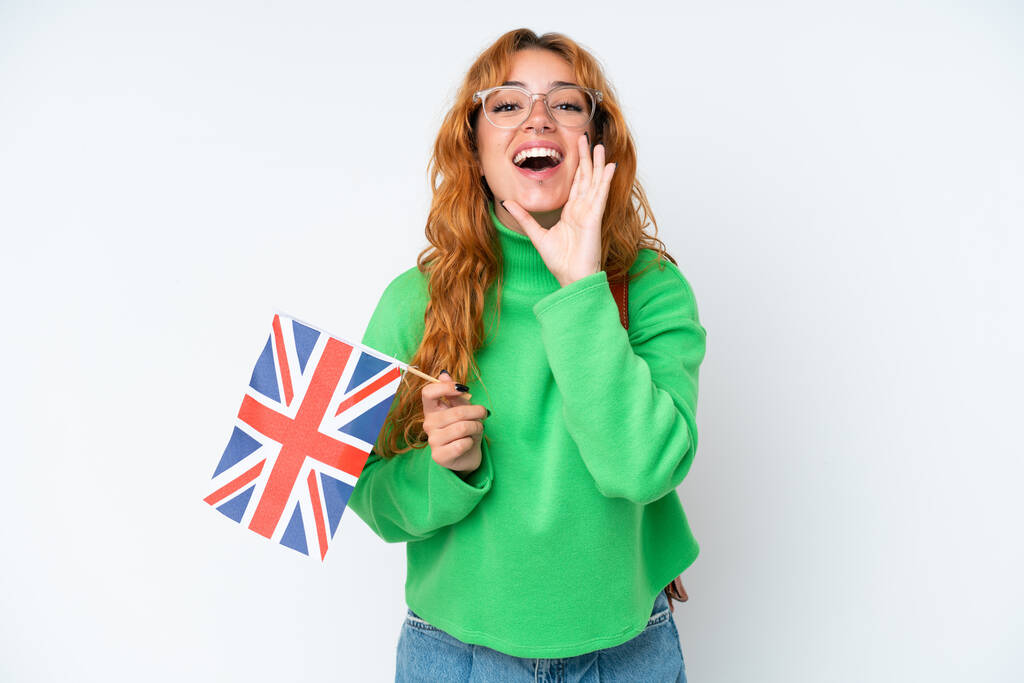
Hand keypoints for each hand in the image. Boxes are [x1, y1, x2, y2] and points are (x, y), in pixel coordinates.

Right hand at [420, 371, 487, 475]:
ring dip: (477, 427)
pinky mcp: (440, 456)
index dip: (446, 387)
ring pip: (462, 427)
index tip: (463, 389)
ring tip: (477, 429)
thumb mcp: (462, 409)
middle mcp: (428, 424)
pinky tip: (469, 443)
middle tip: (484, 414)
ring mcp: (433, 441)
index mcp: (431, 410)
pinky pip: (463, 443)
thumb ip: (455, 394)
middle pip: (456, 412)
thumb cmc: (465, 430)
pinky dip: (472, 442)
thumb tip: (443, 373)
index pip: (428, 392)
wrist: (467, 456)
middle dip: (476, 411)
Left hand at [501, 134, 615, 286]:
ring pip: (595, 182)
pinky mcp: (594, 218)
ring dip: (598, 163)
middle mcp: (582, 209)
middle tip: (585, 137)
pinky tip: (610, 166)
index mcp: (571, 212)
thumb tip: (507, 202)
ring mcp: (589, 212)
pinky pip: (601, 195)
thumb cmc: (559, 261)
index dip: (577, 166)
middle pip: (586, 177)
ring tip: (600, 146)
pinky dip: (605, 180)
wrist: (571, 278)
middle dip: (586, 157)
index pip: (576, 184)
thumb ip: (524, 217)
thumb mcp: (536, 234)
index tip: (576, 149)